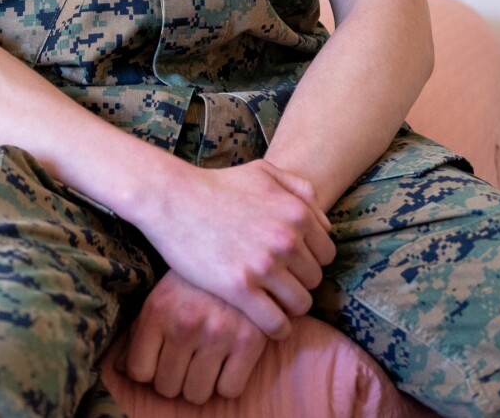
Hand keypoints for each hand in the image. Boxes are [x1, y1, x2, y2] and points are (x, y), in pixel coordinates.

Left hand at [115, 269, 268, 403]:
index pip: (139, 371)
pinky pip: (230, 390)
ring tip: (206, 358)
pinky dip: (229, 381)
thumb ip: (140, 329)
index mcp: (158, 309)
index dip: (149, 370)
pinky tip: (228, 359)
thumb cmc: (196, 275)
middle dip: (175, 377)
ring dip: (200, 382)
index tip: (160, 358)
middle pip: (168, 387)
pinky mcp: (250, 340)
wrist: (242, 245)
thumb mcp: (162, 293)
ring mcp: (218, 333)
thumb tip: (121, 369)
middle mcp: (185, 323)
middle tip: (186, 357)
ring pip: (197, 394)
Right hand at [130, 157, 334, 339]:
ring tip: (271, 301)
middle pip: (314, 280)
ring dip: (288, 306)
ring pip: (300, 304)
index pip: (327, 254)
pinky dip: (276, 327)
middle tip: (276, 281)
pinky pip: (276, 323)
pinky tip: (266, 322)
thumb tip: (325, 222)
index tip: (291, 264)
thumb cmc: (217, 185)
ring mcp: (263, 265)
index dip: (310, 260)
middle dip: (298, 282)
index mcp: (296, 213)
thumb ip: (301, 189)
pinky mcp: (240, 288)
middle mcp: (285, 239)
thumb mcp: (264, 172)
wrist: (172, 198)